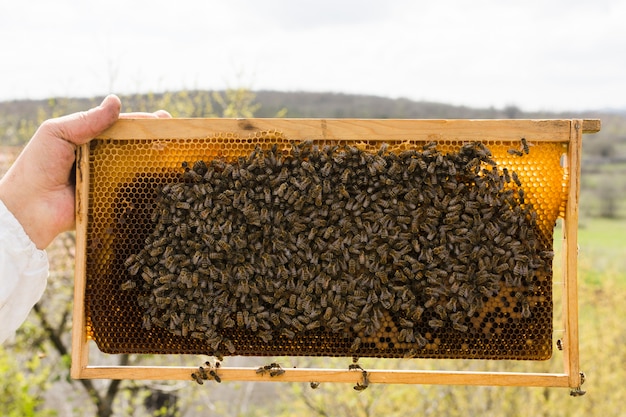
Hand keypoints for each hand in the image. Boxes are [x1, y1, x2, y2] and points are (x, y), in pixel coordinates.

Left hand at [0, 95, 169, 248]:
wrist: (29, 207)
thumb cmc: (38, 165)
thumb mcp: (58, 132)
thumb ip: (87, 120)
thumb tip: (116, 101)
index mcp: (88, 139)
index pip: (120, 126)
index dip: (142, 122)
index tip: (164, 119)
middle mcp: (100, 159)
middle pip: (132, 147)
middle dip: (155, 140)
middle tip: (176, 136)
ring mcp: (106, 180)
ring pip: (135, 169)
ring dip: (155, 163)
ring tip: (176, 157)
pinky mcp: (109, 201)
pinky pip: (130, 193)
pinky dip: (146, 188)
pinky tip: (164, 183)